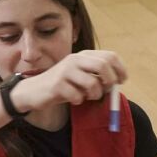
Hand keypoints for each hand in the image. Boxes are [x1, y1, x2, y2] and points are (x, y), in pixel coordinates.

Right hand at [12, 50, 126, 113]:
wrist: (34, 90)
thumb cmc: (63, 84)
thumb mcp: (80, 75)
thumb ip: (97, 75)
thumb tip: (118, 82)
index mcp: (83, 55)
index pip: (110, 56)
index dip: (120, 69)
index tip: (122, 81)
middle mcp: (74, 59)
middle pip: (103, 66)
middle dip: (109, 81)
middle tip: (107, 91)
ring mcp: (65, 71)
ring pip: (92, 84)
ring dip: (94, 95)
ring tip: (86, 96)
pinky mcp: (57, 85)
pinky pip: (78, 96)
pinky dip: (79, 101)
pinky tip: (72, 99)